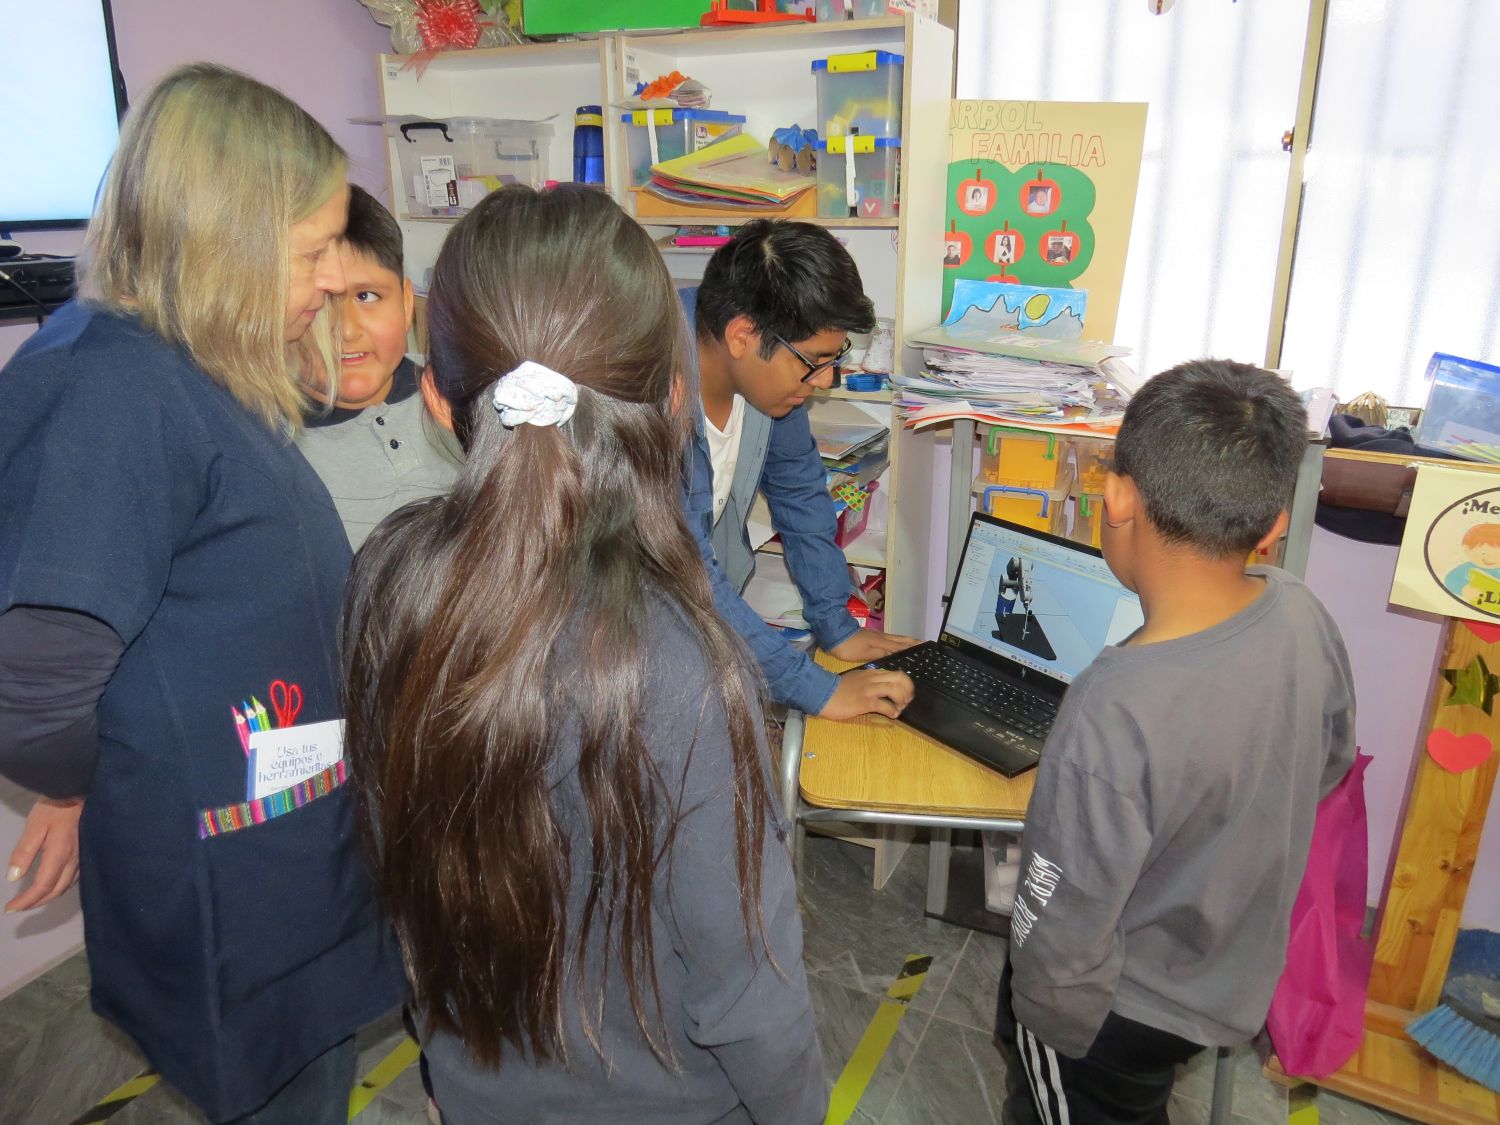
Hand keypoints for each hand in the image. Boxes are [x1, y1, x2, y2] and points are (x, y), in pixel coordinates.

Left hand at [6, 796, 82, 912]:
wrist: (81, 792)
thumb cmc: (55, 808)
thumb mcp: (34, 827)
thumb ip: (24, 852)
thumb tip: (13, 878)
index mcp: (59, 856)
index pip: (42, 887)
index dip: (26, 901)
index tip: (10, 908)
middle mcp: (73, 861)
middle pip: (55, 891)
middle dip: (36, 902)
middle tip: (18, 907)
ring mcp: (82, 858)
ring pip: (66, 886)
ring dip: (48, 896)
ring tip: (32, 899)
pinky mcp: (86, 853)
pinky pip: (74, 878)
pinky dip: (60, 887)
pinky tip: (53, 884)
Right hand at [819, 668, 914, 721]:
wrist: (823, 693)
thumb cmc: (839, 688)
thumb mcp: (857, 678)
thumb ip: (871, 680)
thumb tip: (884, 687)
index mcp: (872, 673)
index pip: (897, 673)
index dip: (907, 683)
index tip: (907, 692)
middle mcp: (874, 679)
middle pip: (901, 679)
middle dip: (908, 691)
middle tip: (906, 701)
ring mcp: (870, 690)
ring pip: (896, 691)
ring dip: (902, 701)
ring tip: (899, 708)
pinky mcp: (865, 702)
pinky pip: (886, 706)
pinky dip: (893, 712)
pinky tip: (891, 715)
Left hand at [827, 629, 918, 663]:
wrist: (834, 633)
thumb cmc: (848, 646)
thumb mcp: (864, 653)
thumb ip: (880, 655)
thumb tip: (896, 656)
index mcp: (882, 642)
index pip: (901, 646)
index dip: (913, 647)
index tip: (925, 648)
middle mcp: (882, 638)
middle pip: (901, 640)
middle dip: (913, 642)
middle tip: (925, 645)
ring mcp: (877, 636)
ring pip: (896, 638)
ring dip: (907, 641)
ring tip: (916, 644)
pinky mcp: (872, 637)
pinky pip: (890, 639)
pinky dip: (898, 641)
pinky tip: (897, 645)